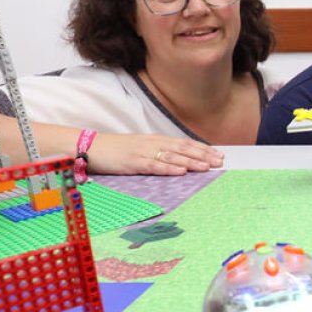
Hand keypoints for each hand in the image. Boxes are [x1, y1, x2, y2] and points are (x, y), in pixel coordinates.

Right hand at [87, 133, 224, 175]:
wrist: (91, 147)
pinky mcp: (133, 162)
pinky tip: (180, 172)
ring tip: (206, 167)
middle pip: (183, 149)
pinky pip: (154, 166)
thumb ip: (159, 151)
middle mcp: (153, 143)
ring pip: (172, 157)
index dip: (202, 148)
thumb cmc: (117, 149)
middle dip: (203, 155)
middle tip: (219, 161)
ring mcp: (143, 152)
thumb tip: (179, 159)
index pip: (184, 143)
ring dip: (190, 162)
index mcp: (156, 140)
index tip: (218, 154)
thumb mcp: (142, 147)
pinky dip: (168, 169)